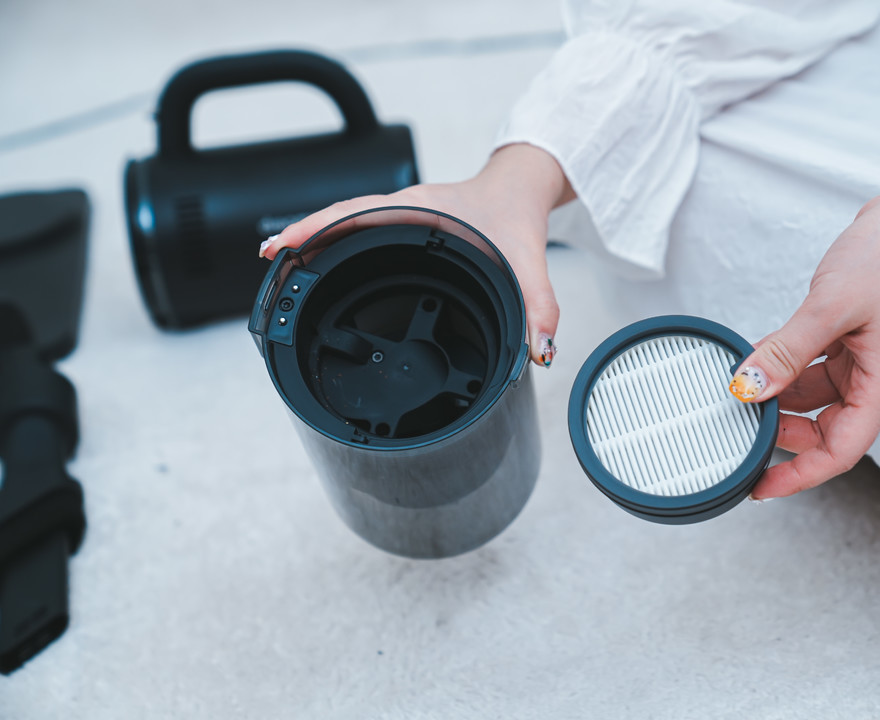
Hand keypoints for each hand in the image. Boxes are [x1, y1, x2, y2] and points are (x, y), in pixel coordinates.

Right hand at [259, 144, 572, 366]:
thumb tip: (539, 349)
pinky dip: (337, 244)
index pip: (359, 213)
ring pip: (348, 224)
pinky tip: (321, 263)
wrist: (520, 189)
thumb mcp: (528, 261)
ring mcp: (402, 216)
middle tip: (271, 261)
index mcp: (423, 209)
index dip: (321, 227)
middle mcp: (405, 209)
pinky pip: (362, 232)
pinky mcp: (405, 226)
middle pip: (341, 219)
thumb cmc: (516, 214)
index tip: (288, 243)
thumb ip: (538, 304)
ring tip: (282, 264)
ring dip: (316, 240)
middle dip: (304, 237)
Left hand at [729, 184, 879, 497]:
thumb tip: (749, 387)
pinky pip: (809, 370)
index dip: (799, 475)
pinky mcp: (847, 343)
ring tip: (741, 393)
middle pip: (823, 431)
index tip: (762, 489)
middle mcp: (872, 380)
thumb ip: (787, 350)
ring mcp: (860, 362)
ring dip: (776, 401)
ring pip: (811, 401)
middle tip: (739, 431)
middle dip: (781, 436)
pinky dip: (781, 369)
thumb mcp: (831, 306)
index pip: (840, 451)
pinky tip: (755, 361)